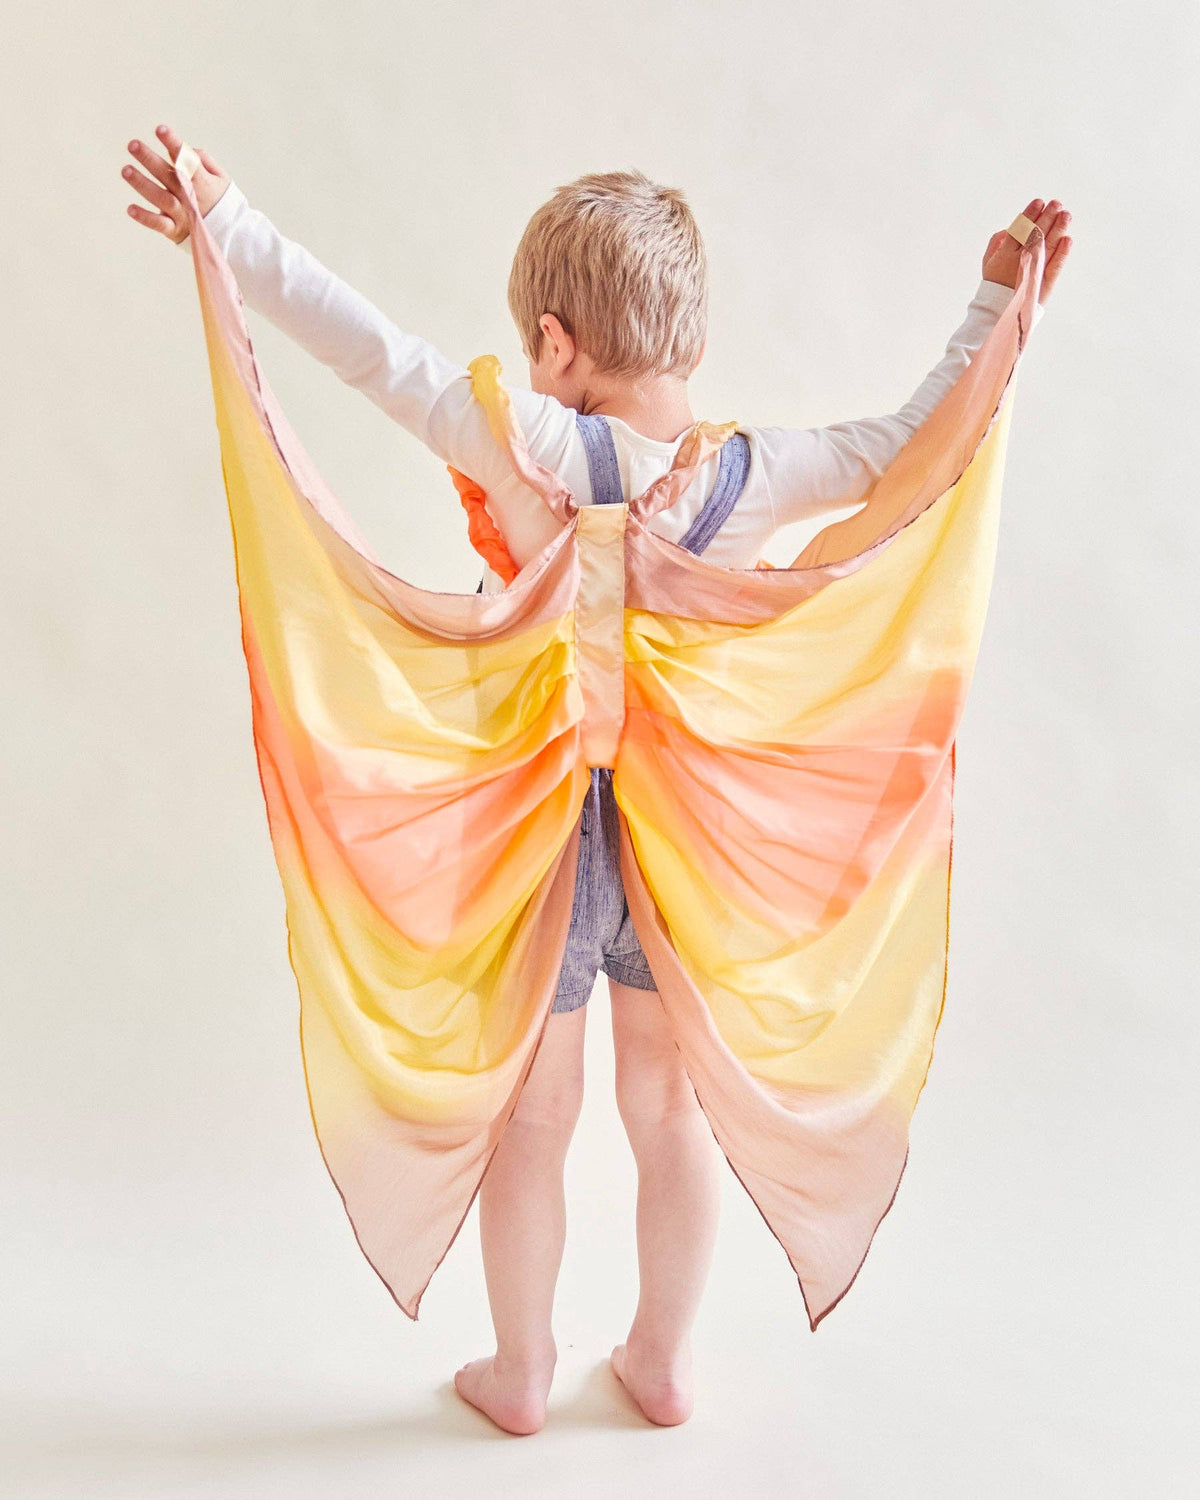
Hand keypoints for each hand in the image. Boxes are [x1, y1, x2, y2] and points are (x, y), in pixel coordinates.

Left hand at [121, 123, 228, 243]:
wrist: (232, 237)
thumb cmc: (221, 202)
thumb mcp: (222, 179)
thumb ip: (205, 162)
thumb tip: (186, 150)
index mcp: (203, 182)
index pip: (188, 160)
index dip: (174, 144)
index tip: (160, 129)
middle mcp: (190, 197)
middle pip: (168, 176)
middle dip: (150, 159)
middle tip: (132, 144)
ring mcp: (182, 214)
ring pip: (161, 198)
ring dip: (143, 184)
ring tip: (126, 169)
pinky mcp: (175, 230)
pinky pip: (160, 224)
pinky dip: (145, 218)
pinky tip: (130, 208)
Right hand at [981, 197, 1071, 304]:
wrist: (997, 312)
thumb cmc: (995, 284)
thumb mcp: (988, 263)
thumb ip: (996, 244)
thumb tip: (1008, 229)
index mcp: (1004, 254)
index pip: (1019, 230)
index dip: (1030, 215)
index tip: (1039, 202)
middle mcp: (1019, 260)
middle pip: (1036, 234)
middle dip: (1047, 217)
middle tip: (1056, 203)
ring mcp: (1033, 271)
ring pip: (1048, 246)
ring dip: (1058, 229)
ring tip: (1065, 214)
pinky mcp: (1045, 283)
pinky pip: (1055, 266)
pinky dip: (1062, 253)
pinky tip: (1068, 239)